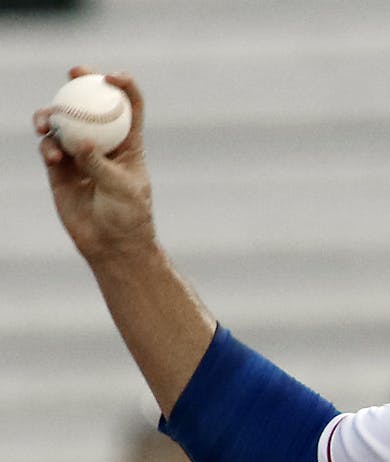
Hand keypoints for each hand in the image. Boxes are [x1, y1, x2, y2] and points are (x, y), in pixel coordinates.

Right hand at [34, 67, 156, 260]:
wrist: (110, 244)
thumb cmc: (128, 217)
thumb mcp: (122, 190)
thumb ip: (101, 165)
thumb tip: (83, 143)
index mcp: (129, 143)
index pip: (129, 106)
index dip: (123, 85)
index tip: (111, 76)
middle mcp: (103, 143)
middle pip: (91, 105)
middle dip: (81, 83)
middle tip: (73, 74)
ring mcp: (80, 154)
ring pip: (63, 123)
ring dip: (53, 115)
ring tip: (45, 123)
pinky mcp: (60, 169)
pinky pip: (49, 147)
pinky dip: (47, 145)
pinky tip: (51, 155)